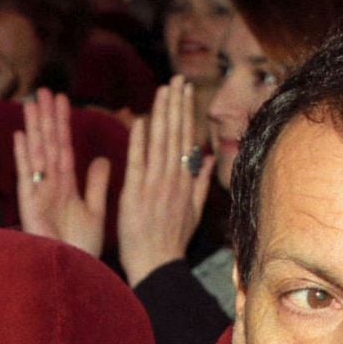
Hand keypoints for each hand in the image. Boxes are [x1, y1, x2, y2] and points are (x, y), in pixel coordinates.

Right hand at [14, 88, 110, 257]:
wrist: (73, 269)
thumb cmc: (82, 245)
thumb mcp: (95, 210)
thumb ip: (97, 183)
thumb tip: (103, 158)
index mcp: (66, 184)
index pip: (64, 146)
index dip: (63, 123)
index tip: (63, 100)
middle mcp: (50, 184)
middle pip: (48, 144)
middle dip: (46, 118)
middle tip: (44, 91)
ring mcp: (38, 193)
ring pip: (37, 154)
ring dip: (34, 128)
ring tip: (31, 104)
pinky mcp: (30, 205)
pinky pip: (27, 176)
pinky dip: (24, 156)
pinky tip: (21, 135)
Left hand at [116, 76, 214, 286]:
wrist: (156, 265)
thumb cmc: (171, 242)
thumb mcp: (192, 212)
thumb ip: (199, 184)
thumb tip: (207, 159)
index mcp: (184, 181)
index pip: (186, 139)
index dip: (185, 112)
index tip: (185, 91)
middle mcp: (172, 179)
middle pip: (176, 134)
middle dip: (177, 104)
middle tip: (176, 78)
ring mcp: (155, 185)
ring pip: (160, 142)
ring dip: (163, 113)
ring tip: (164, 89)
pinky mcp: (136, 194)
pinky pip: (138, 162)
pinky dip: (140, 141)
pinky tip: (142, 120)